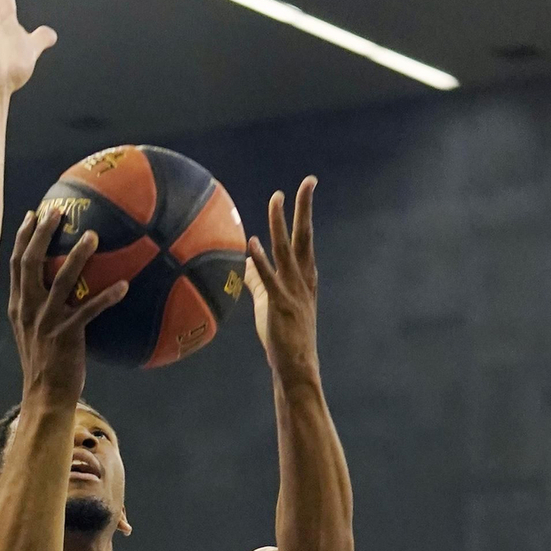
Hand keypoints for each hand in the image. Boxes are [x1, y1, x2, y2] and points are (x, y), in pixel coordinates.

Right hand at [8, 205, 127, 404]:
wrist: (44, 398)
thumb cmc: (46, 367)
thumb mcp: (35, 335)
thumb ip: (43, 310)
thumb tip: (64, 290)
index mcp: (18, 307)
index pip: (16, 265)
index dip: (23, 237)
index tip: (33, 215)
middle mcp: (28, 310)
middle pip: (31, 262)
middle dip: (43, 233)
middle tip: (58, 211)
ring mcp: (46, 322)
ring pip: (61, 279)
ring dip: (78, 255)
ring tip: (92, 235)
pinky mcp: (66, 336)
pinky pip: (90, 311)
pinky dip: (107, 297)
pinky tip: (124, 286)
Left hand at [246, 177, 319, 380]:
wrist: (297, 368)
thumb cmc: (283, 338)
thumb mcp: (270, 304)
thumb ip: (257, 282)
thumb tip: (244, 263)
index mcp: (305, 278)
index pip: (306, 239)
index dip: (305, 212)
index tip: (306, 187)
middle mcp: (302, 280)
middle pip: (304, 237)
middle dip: (305, 208)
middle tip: (307, 182)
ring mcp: (293, 292)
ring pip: (287, 251)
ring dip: (280, 224)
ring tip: (276, 199)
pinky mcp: (280, 306)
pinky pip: (268, 280)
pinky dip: (260, 261)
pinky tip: (251, 244)